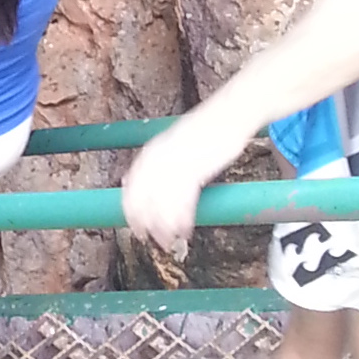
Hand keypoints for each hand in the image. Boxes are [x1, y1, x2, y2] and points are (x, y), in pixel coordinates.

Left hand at [121, 112, 244, 258]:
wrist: (227, 116)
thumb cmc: (204, 133)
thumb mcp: (172, 145)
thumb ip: (155, 162)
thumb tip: (132, 181)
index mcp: (152, 151)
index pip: (132, 186)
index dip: (132, 209)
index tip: (133, 225)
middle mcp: (160, 157)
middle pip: (144, 197)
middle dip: (144, 221)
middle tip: (146, 238)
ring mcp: (177, 163)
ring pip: (163, 203)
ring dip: (164, 226)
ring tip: (166, 241)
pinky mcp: (196, 169)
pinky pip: (185, 200)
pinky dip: (183, 218)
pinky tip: (185, 230)